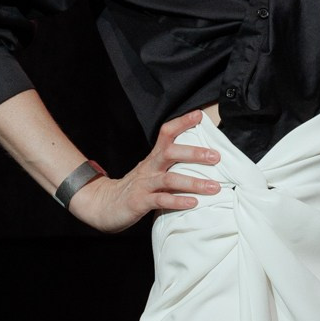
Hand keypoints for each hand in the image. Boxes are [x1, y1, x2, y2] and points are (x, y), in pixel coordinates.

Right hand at [68, 112, 220, 230]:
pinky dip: (178, 201)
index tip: (199, 115)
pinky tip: (193, 202)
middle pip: (170, 153)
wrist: (103, 205)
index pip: (166, 133)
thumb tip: (200, 157)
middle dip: (194, 153)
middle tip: (216, 157)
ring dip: (193, 182)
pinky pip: (161, 200)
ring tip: (214, 187)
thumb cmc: (135, 187)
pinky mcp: (139, 202)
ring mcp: (144, 184)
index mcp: (153, 158)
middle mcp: (149, 168)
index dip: (181, 122)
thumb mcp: (151, 171)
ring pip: (169, 179)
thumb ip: (170, 165)